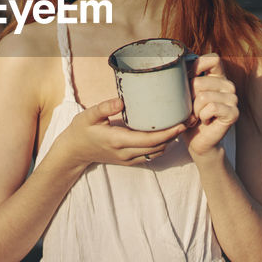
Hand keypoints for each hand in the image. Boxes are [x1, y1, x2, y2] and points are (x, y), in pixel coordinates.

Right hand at [53, 97, 186, 169]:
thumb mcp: (88, 116)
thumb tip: (121, 100)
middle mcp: (125, 152)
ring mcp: (127, 159)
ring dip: (169, 142)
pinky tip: (167, 135)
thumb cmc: (81, 130)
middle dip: (174, 136)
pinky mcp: (128, 161)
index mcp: (118, 140)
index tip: (182, 123)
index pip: (150, 139)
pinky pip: (150, 156)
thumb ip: (104, 108)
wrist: (74, 151)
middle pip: (157, 147)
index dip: (168, 133)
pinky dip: (161, 147)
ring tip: (181, 126)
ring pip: (156, 153)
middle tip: (188, 121)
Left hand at [183, 53, 238, 160]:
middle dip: (189, 99)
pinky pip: (211, 108)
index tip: (186, 81)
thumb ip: (186, 75)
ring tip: (198, 116)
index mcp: (218, 76)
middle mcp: (228, 85)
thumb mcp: (185, 92)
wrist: (197, 140)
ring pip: (204, 97)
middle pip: (200, 82)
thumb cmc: (189, 114)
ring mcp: (233, 99)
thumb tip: (178, 60)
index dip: (196, 68)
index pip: (213, 59)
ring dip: (195, 110)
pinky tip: (206, 121)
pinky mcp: (233, 113)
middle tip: (192, 109)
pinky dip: (202, 117)